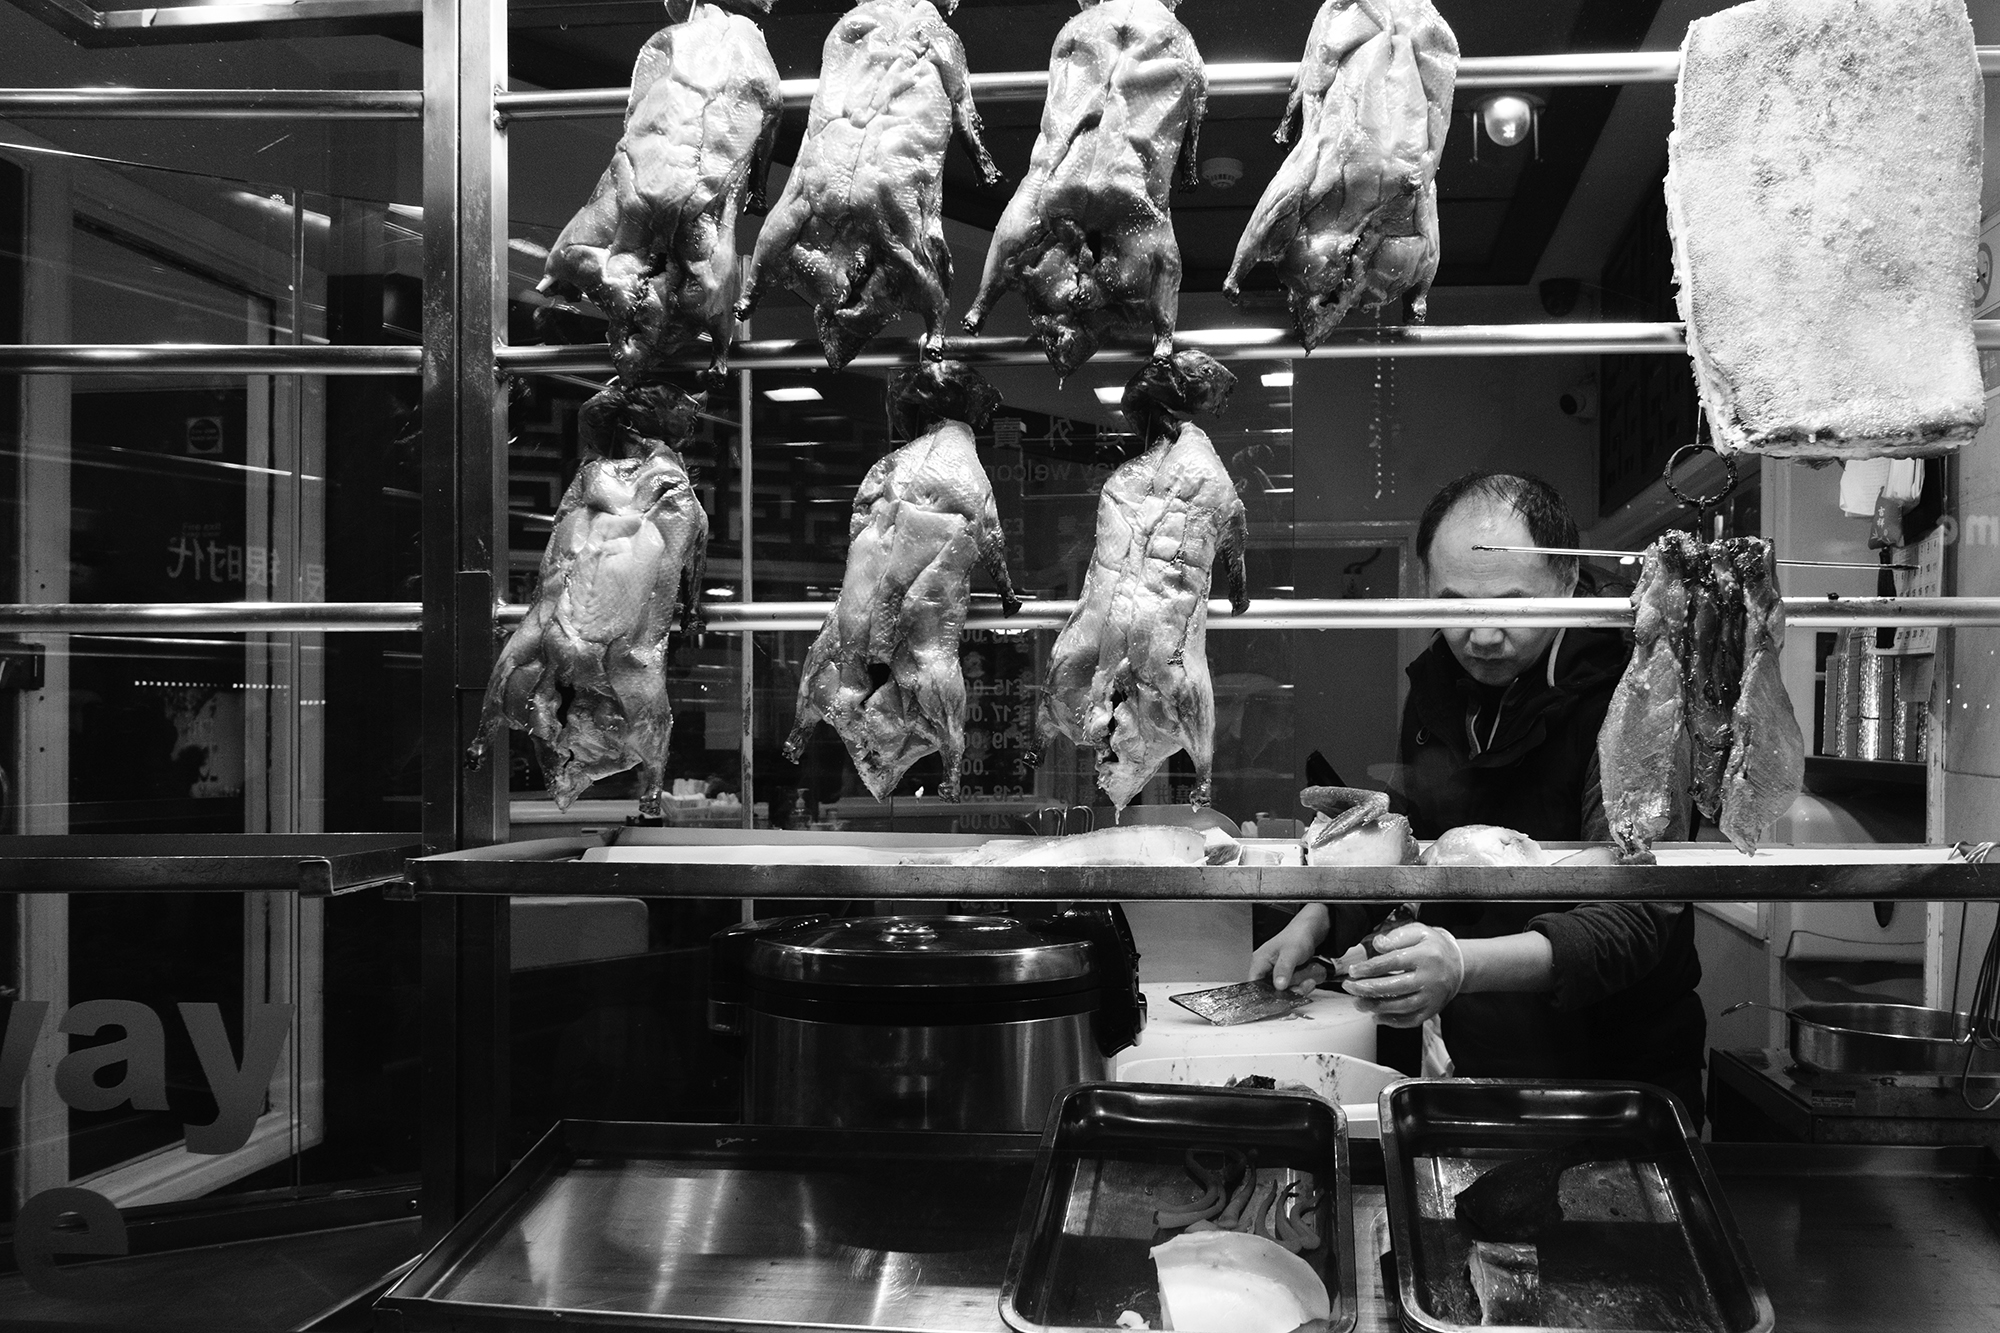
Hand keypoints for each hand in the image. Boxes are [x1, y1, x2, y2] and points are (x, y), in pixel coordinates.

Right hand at [1248, 904, 1331, 992]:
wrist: (1310, 932)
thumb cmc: (1297, 936)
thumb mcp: (1291, 952)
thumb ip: (1283, 969)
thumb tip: (1278, 986)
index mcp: (1259, 962)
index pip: (1254, 986)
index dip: (1265, 996)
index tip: (1281, 998)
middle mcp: (1265, 970)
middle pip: (1272, 992)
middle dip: (1290, 990)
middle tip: (1302, 985)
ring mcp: (1276, 974)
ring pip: (1285, 991)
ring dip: (1299, 987)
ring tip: (1308, 978)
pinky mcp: (1286, 977)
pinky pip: (1293, 988)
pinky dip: (1302, 985)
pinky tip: (1309, 978)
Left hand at [1340, 923, 1463, 1027]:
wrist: (1459, 965)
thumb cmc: (1434, 947)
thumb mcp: (1418, 932)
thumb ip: (1396, 936)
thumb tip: (1377, 944)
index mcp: (1425, 955)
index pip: (1393, 962)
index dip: (1371, 968)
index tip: (1354, 971)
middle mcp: (1430, 978)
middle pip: (1395, 987)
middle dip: (1368, 989)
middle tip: (1350, 988)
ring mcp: (1432, 997)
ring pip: (1402, 1006)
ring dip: (1377, 1006)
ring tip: (1358, 1003)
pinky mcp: (1432, 1010)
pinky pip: (1411, 1020)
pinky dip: (1392, 1021)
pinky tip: (1376, 1016)